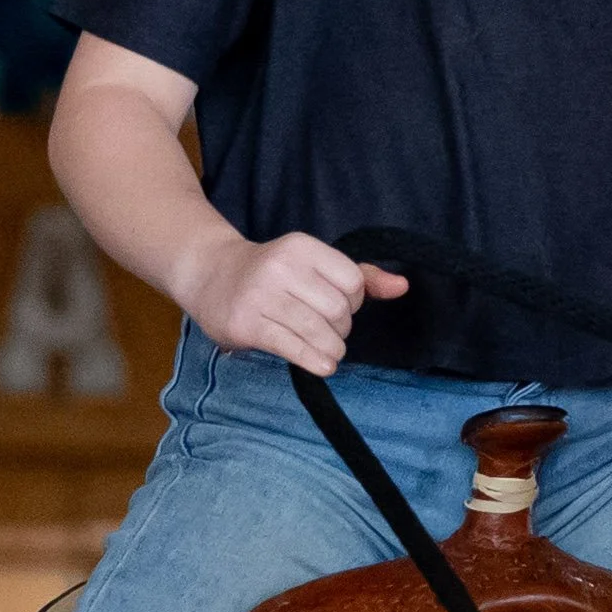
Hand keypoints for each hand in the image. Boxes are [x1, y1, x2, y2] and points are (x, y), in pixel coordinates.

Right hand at [176, 229, 407, 373]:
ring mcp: (261, 296)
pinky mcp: (246, 324)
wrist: (209, 274)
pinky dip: (315, 362)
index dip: (354, 302)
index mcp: (300, 246)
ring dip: (332, 350)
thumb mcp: (312, 264)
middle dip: (342, 329)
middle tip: (329, 332)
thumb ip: (359, 274)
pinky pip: (294, 349)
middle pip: (338, 310)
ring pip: (319, 332)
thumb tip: (402, 286)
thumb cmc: (269, 272)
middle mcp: (280, 267)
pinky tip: (321, 365)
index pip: (352, 282)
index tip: (338, 308)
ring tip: (328, 352)